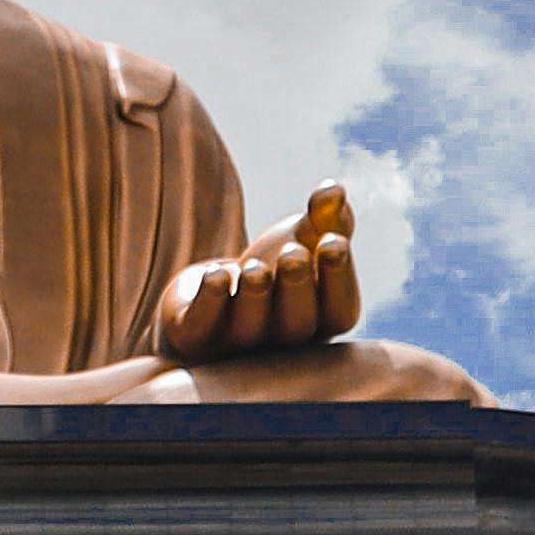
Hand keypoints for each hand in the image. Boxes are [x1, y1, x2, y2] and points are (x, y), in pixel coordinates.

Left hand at [151, 181, 364, 359]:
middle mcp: (282, 344)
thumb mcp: (303, 236)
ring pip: (250, 330)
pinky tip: (215, 273)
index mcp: (319, 321)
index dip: (339, 278)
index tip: (333, 240)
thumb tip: (333, 189)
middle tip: (293, 253)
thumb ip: (327, 216)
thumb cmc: (274, 265)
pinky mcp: (194, 338)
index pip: (340, 311)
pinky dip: (210, 302)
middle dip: (296, 288)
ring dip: (254, 297)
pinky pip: (202, 328)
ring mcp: (236, 346)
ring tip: (254, 267)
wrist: (214, 286)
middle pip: (297, 326)